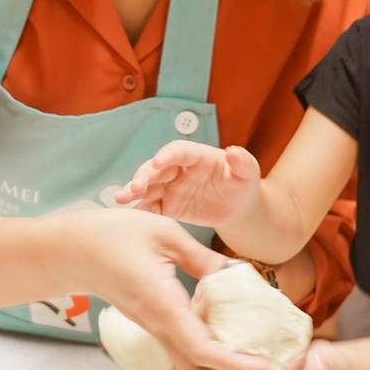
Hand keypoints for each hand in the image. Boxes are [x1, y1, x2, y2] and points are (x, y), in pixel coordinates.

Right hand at [54, 209, 271, 369]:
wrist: (71, 250)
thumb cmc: (112, 236)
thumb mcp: (165, 233)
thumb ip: (204, 257)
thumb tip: (238, 273)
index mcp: (162, 306)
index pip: (202, 349)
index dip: (235, 364)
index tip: (264, 366)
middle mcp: (158, 325)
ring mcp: (152, 328)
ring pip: (189, 367)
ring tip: (254, 361)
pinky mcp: (151, 323)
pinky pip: (182, 350)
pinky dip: (208, 356)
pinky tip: (227, 339)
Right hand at [115, 142, 260, 230]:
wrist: (237, 208)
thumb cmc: (242, 185)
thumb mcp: (248, 173)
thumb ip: (242, 162)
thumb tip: (234, 151)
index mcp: (196, 156)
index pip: (179, 151)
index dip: (168, 155)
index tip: (159, 162)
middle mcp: (179, 169)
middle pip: (156, 168)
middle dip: (144, 175)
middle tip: (134, 187)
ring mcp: (170, 187)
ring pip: (148, 187)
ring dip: (134, 191)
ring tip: (121, 198)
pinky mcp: (167, 206)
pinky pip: (151, 207)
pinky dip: (141, 211)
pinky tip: (132, 218)